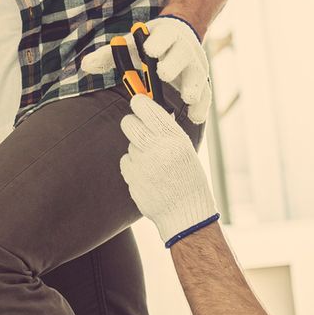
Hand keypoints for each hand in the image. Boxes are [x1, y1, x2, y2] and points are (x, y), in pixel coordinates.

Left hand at [79, 15, 211, 122]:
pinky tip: (195, 118)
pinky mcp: (201, 81)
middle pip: (181, 55)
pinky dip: (202, 106)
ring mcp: (195, 65)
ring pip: (198, 76)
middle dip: (173, 63)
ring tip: (188, 99)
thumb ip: (109, 55)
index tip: (148, 50)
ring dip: (193, 87)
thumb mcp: (131, 45)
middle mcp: (183, 49)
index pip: (163, 37)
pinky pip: (206, 94)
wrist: (180, 35)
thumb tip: (85, 66)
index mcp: (165, 36)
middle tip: (163, 73)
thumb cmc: (149, 44)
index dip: (157, 43)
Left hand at [118, 94, 218, 245]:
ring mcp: (142, 162)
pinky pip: (125, 162)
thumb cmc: (188, 178)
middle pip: (128, 123)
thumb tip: (148, 112)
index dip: (139, 103)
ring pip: (129, 144)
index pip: (147, 108)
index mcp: (174, 137)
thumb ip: (167, 131)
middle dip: (132, 124)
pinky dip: (133, 166)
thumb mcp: (185, 149)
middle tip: (138, 129)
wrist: (185, 212)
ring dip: (137, 150)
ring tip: (154, 164)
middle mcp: (157, 147)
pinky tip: (147, 175)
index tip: (137, 102)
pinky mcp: (132, 177)